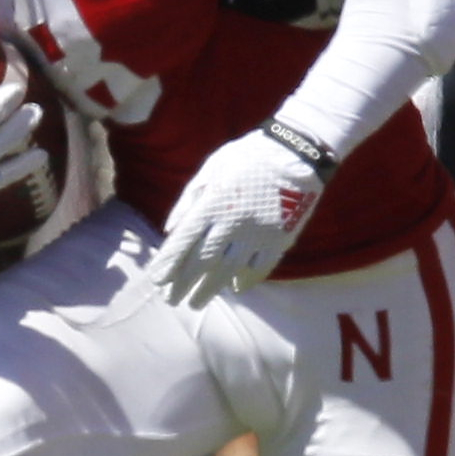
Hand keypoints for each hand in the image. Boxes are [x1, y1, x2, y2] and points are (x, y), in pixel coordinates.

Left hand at [150, 125, 330, 307]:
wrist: (296, 153)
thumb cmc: (249, 157)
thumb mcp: (212, 168)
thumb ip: (189, 199)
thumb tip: (170, 230)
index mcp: (213, 203)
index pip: (185, 240)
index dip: (169, 262)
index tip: (157, 280)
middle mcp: (232, 222)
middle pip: (203, 261)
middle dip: (184, 283)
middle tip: (172, 300)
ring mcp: (257, 233)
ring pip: (228, 270)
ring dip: (210, 289)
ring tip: (196, 302)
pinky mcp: (279, 239)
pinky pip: (260, 268)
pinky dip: (246, 280)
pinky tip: (235, 287)